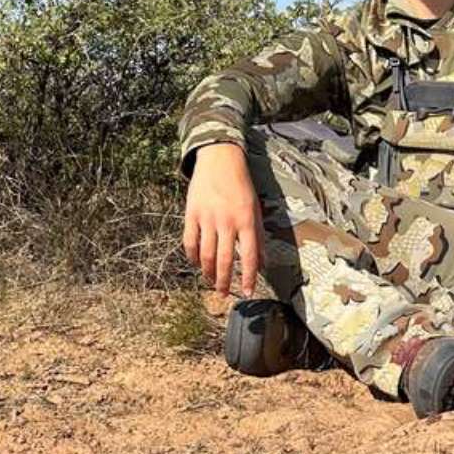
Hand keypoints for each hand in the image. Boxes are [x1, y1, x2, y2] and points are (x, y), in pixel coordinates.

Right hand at [182, 143, 263, 295]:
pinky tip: (196, 264)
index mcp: (246, 220)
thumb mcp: (256, 209)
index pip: (248, 256)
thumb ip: (258, 237)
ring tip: (210, 281)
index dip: (248, 278)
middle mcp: (227, 221)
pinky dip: (192, 256)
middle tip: (223, 294)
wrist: (220, 159)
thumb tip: (263, 263)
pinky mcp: (191, 214)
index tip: (246, 293)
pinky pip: (190, 242)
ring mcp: (207, 218)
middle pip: (224, 260)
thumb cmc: (241, 185)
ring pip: (206, 254)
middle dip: (224, 281)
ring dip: (208, 272)